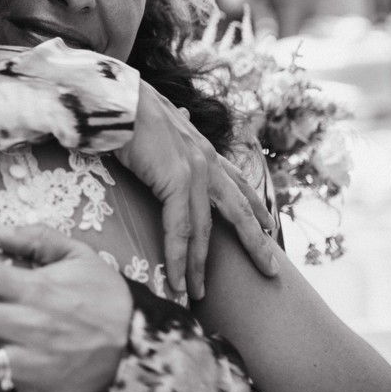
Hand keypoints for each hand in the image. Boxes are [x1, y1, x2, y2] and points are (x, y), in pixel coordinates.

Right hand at [115, 81, 278, 298]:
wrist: (118, 96)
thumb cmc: (130, 106)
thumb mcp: (160, 119)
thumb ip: (173, 125)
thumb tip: (180, 111)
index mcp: (202, 147)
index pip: (237, 181)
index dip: (255, 206)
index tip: (270, 226)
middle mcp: (205, 160)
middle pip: (237, 211)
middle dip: (255, 243)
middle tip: (272, 270)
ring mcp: (194, 172)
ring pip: (204, 230)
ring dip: (200, 267)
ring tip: (198, 294)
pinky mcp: (176, 182)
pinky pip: (179, 230)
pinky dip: (179, 259)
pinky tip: (178, 281)